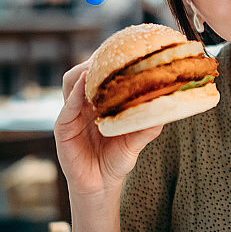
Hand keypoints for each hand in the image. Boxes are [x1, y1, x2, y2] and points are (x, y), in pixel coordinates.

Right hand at [54, 61, 163, 197]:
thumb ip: (148, 124)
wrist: (101, 185)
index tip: (124, 46)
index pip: (100, 74)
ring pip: (71, 83)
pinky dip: (75, 94)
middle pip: (84, 72)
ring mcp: (71, 115)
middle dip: (96, 59)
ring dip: (84, 71)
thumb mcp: (137, 140)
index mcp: (100, 103)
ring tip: (97, 64)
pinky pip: (66, 108)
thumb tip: (168, 108)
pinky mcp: (63, 130)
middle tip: (112, 50)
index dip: (109, 59)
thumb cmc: (117, 159)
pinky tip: (85, 85)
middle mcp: (84, 105)